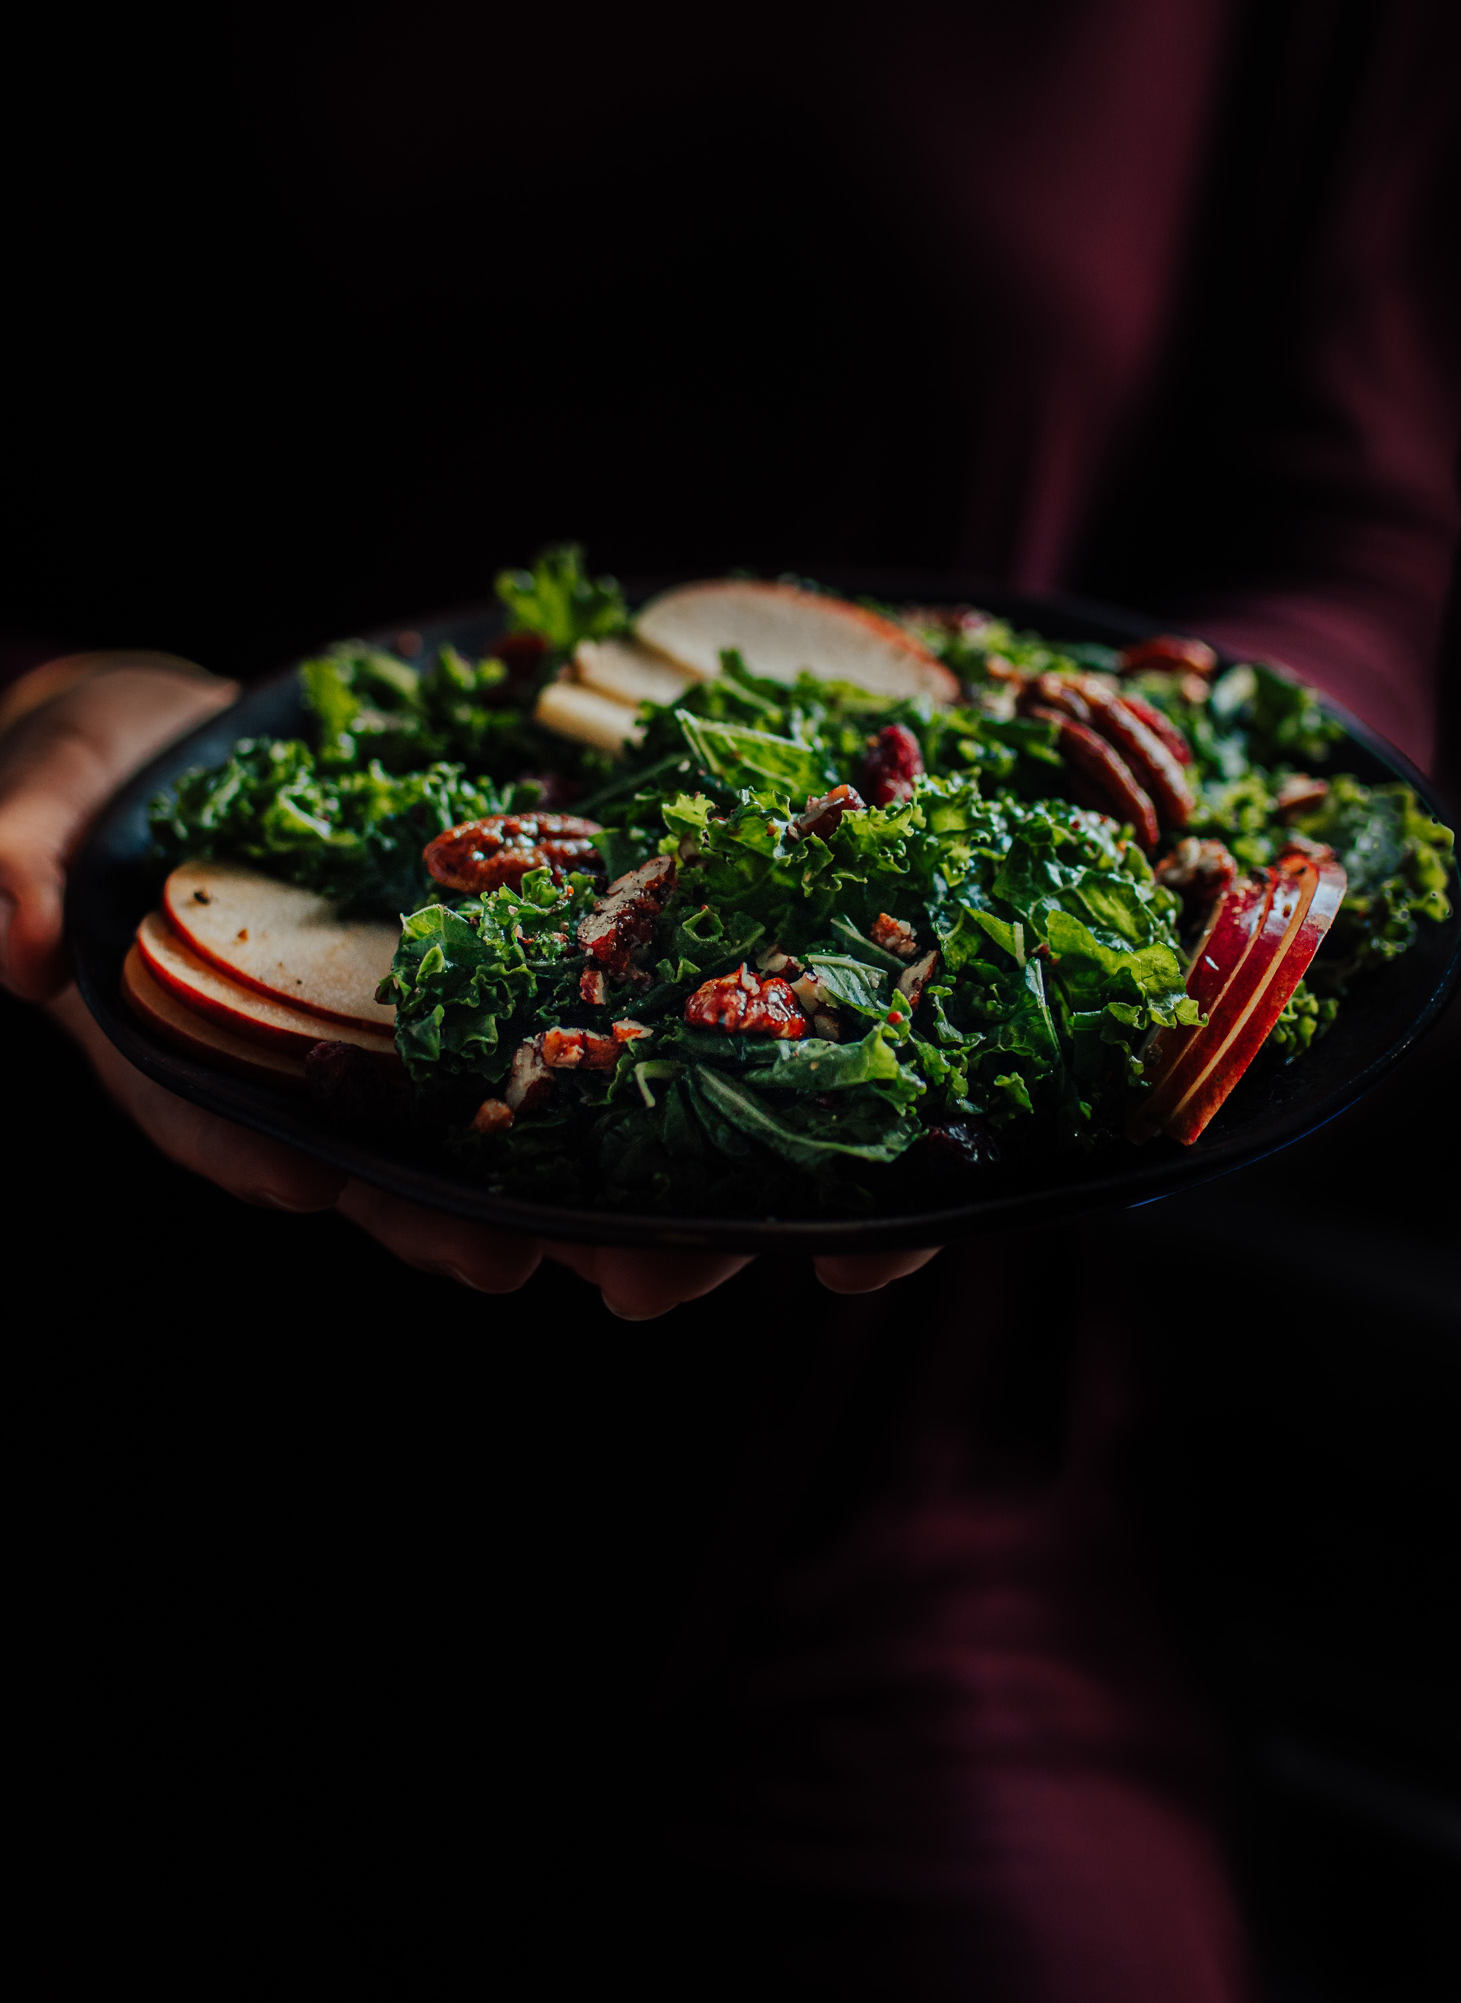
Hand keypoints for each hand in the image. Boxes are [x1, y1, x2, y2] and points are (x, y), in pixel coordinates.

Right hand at [1, 661, 942, 1313]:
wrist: (168, 744)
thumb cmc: (86, 795)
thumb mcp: (22, 813)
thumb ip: (5, 864)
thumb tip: (8, 930)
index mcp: (269, 1079)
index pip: (351, 1174)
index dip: (428, 1221)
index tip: (500, 1254)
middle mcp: (389, 1076)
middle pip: (505, 1182)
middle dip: (597, 1234)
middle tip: (683, 1267)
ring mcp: (476, 1017)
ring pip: (600, 1123)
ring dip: (697, 1172)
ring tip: (804, 1213)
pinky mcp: (551, 941)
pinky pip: (648, 1005)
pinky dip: (732, 1035)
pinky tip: (827, 1051)